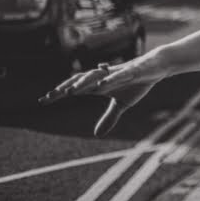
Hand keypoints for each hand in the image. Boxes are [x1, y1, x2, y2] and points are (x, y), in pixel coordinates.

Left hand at [38, 50, 167, 137]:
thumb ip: (109, 117)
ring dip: (83, 83)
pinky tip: (102, 84)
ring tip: (71, 92)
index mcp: (100, 84)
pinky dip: (109, 79)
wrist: (156, 66)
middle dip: (65, 88)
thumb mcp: (122, 104)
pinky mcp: (132, 70)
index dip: (60, 93)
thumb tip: (97, 134)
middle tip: (49, 97)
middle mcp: (105, 76)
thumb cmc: (137, 82)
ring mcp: (117, 72)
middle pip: (80, 81)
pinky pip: (118, 75)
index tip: (43, 101)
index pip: (76, 88)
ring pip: (96, 76)